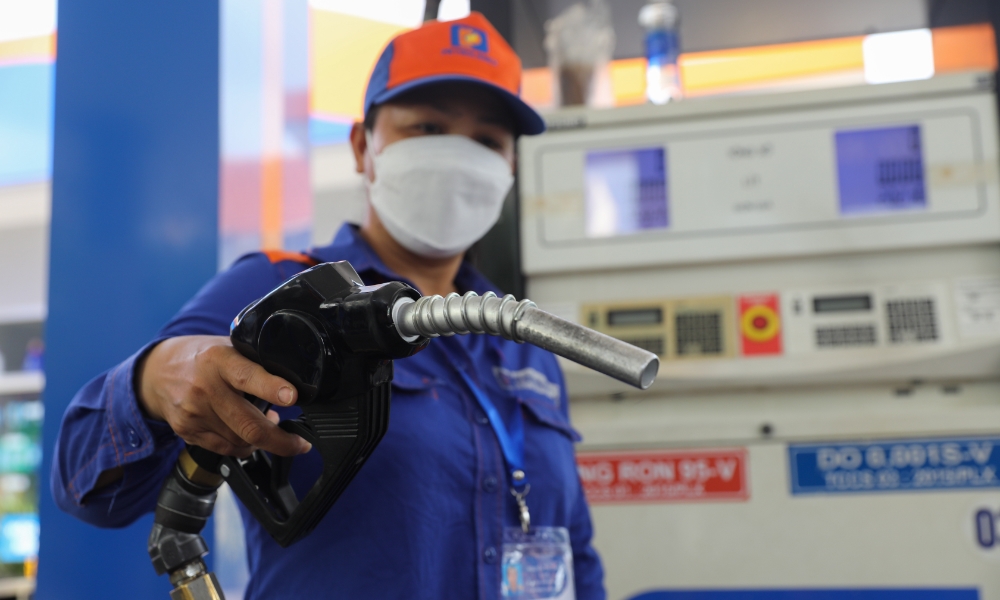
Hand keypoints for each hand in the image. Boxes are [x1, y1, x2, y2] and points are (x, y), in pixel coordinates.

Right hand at [137, 335, 311, 457]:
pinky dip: (243, 446)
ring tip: (270, 428)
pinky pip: (225, 448)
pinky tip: (248, 435)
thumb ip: (255, 363)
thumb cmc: (201, 358)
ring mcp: (194, 413)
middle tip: (300, 444)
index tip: (291, 397)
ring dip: (262, 440)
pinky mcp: (187, 431)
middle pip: (248, 424)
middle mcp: (204, 388)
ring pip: (240, 441)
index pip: (247, 376)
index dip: (271, 388)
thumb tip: (291, 384)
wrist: (156, 372)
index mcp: (219, 360)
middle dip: (281, 440)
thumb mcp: (228, 347)